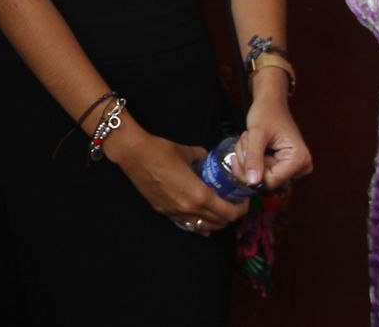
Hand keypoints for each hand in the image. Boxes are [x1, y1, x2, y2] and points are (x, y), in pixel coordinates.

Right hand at [105, 124, 248, 235]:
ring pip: (202, 227)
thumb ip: (203, 159)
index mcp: (200, 195)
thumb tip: (209, 160)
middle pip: (218, 222)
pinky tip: (201, 221)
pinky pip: (186, 223)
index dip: (241, 209)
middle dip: (230, 216)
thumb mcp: (190, 152)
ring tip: (219, 213)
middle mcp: (190, 209)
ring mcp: (175, 212)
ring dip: (214, 222)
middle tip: (234, 205)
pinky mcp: (164, 211)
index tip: (244, 201)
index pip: (229, 212)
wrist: (134, 154)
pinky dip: (197, 224)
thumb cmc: (162, 150)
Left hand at [239, 94, 312, 189]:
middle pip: (265, 180)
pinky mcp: (285, 167)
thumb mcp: (256, 133)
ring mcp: (293, 168)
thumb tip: (252, 182)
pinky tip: (252, 146)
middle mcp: (301, 167)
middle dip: (249, 161)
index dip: (252, 169)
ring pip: (261, 176)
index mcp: (299, 159)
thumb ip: (254, 157)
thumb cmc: (266, 113)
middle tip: (246, 139)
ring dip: (247, 159)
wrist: (270, 104)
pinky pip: (262, 172)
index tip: (244, 151)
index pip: (271, 180)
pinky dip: (251, 160)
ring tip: (249, 139)